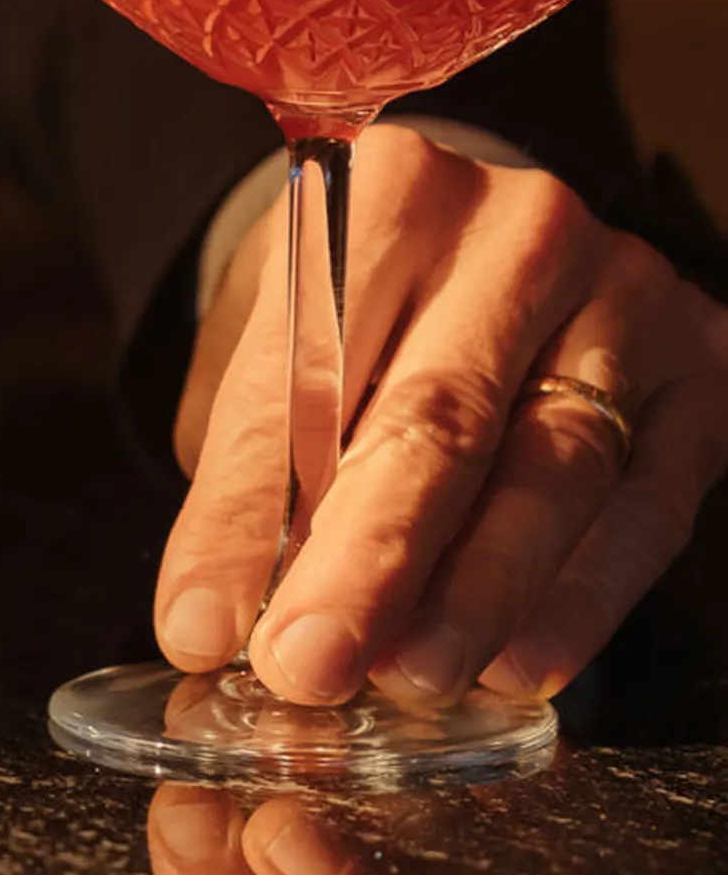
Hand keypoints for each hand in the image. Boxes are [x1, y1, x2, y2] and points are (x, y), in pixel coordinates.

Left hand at [161, 127, 727, 708]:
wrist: (498, 245)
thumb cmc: (362, 310)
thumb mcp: (283, 348)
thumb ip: (262, 467)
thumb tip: (220, 619)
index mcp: (387, 194)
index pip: (302, 370)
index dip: (246, 511)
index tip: (197, 624)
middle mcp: (518, 230)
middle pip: (437, 416)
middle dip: (366, 561)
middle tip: (309, 668)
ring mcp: (627, 294)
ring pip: (551, 468)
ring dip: (475, 594)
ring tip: (410, 680)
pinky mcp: (702, 372)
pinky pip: (643, 507)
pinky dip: (581, 599)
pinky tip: (521, 666)